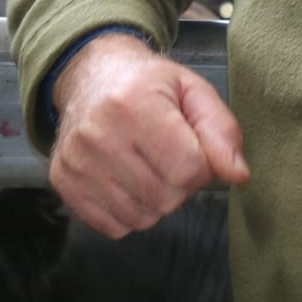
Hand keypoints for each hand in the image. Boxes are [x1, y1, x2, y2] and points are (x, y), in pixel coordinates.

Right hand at [49, 32, 248, 238]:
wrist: (89, 75)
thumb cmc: (146, 84)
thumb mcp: (192, 91)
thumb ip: (221, 130)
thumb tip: (238, 175)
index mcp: (134, 104)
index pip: (189, 169)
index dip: (201, 165)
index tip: (190, 147)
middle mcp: (98, 134)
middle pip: (166, 198)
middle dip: (178, 184)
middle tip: (167, 156)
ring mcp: (77, 161)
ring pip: (141, 217)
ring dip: (155, 201)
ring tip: (146, 167)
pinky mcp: (63, 182)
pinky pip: (113, 226)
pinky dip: (128, 212)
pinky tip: (125, 180)